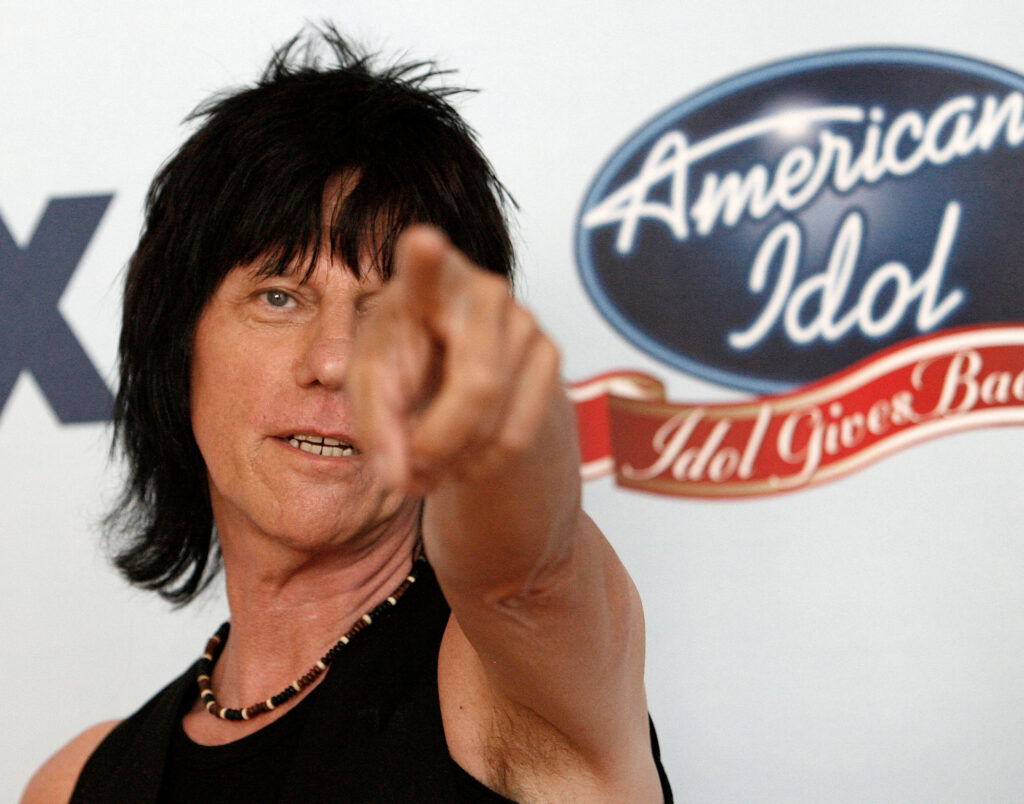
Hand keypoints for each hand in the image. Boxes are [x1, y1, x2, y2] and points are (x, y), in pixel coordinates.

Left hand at [346, 225, 565, 496]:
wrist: (454, 369)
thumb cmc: (403, 365)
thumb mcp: (371, 394)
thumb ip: (376, 433)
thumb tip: (401, 477)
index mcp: (421, 286)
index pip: (425, 269)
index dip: (427, 260)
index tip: (424, 242)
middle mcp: (481, 290)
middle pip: (478, 384)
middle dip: (441, 440)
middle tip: (414, 467)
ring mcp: (524, 318)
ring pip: (497, 418)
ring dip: (456, 460)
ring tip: (433, 461)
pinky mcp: (550, 351)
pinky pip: (521, 435)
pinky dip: (484, 463)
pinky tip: (466, 457)